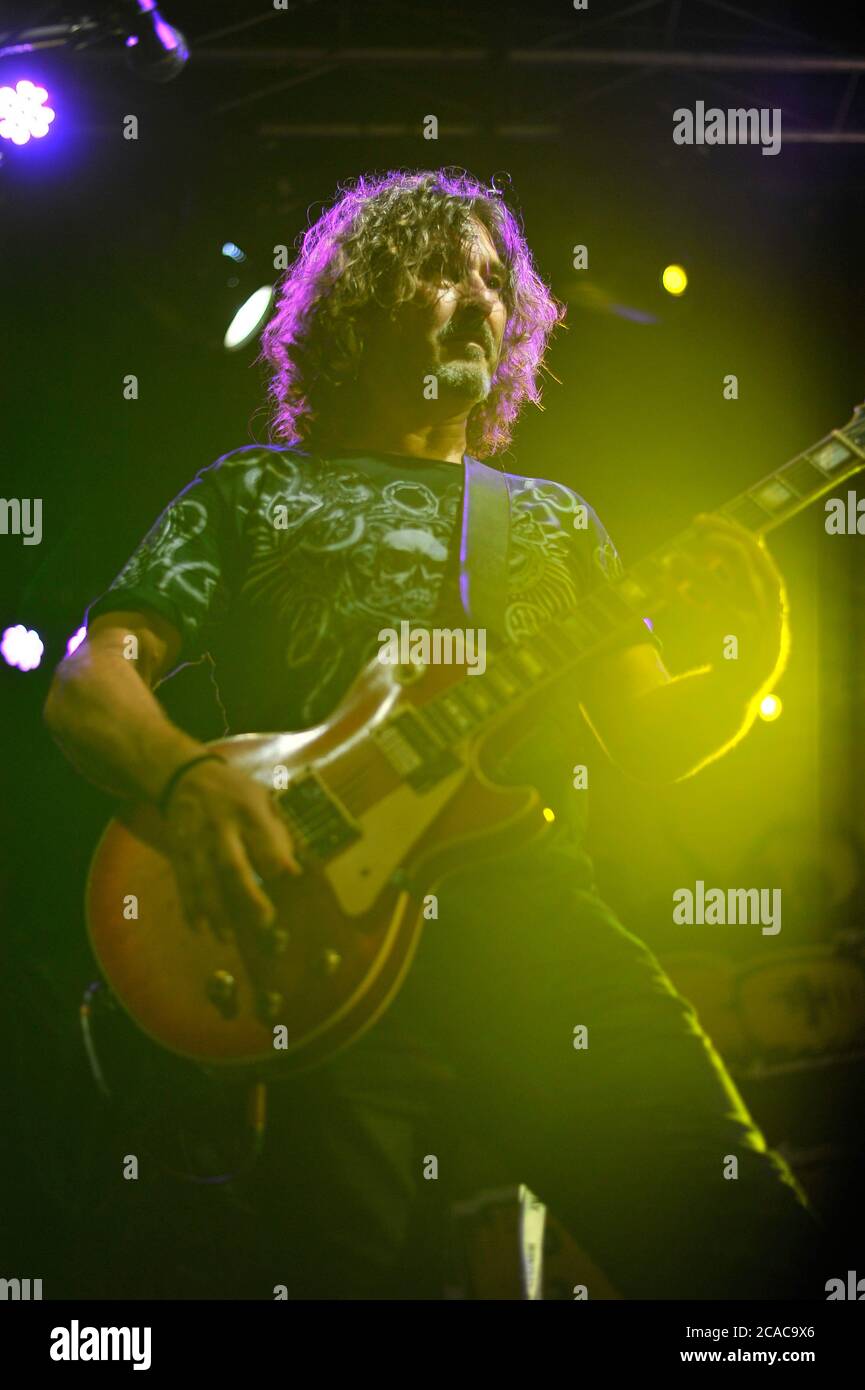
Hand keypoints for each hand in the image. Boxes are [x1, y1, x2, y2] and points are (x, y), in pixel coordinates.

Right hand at [161, 757, 300, 939]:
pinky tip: (198, 929)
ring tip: (227, 938)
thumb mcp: (261, 796)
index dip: (277, 862)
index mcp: (247, 812)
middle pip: (233, 866)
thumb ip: (278, 830)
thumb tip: (294, 870)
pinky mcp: (179, 851)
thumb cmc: (233, 790)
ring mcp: (196, 842)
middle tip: (264, 923)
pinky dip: (190, 907)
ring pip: (205, 881)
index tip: (290, 880)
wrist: (184, 776)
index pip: (264, 841)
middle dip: (248, 897)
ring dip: (215, 912)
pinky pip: (184, 882)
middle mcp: (220, 829)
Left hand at [662, 514, 788, 692]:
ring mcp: (747, 632)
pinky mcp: (726, 648)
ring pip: (718, 586)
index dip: (735, 533)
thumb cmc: (734, 653)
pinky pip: (699, 612)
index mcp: (773, 606)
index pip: (759, 557)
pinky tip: (665, 583)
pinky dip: (681, 594)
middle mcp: (767, 615)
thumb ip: (740, 583)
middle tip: (694, 526)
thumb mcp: (747, 616)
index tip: (705, 522)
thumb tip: (729, 541)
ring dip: (693, 567)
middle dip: (720, 538)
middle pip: (746, 560)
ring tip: (669, 559)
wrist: (729, 702)